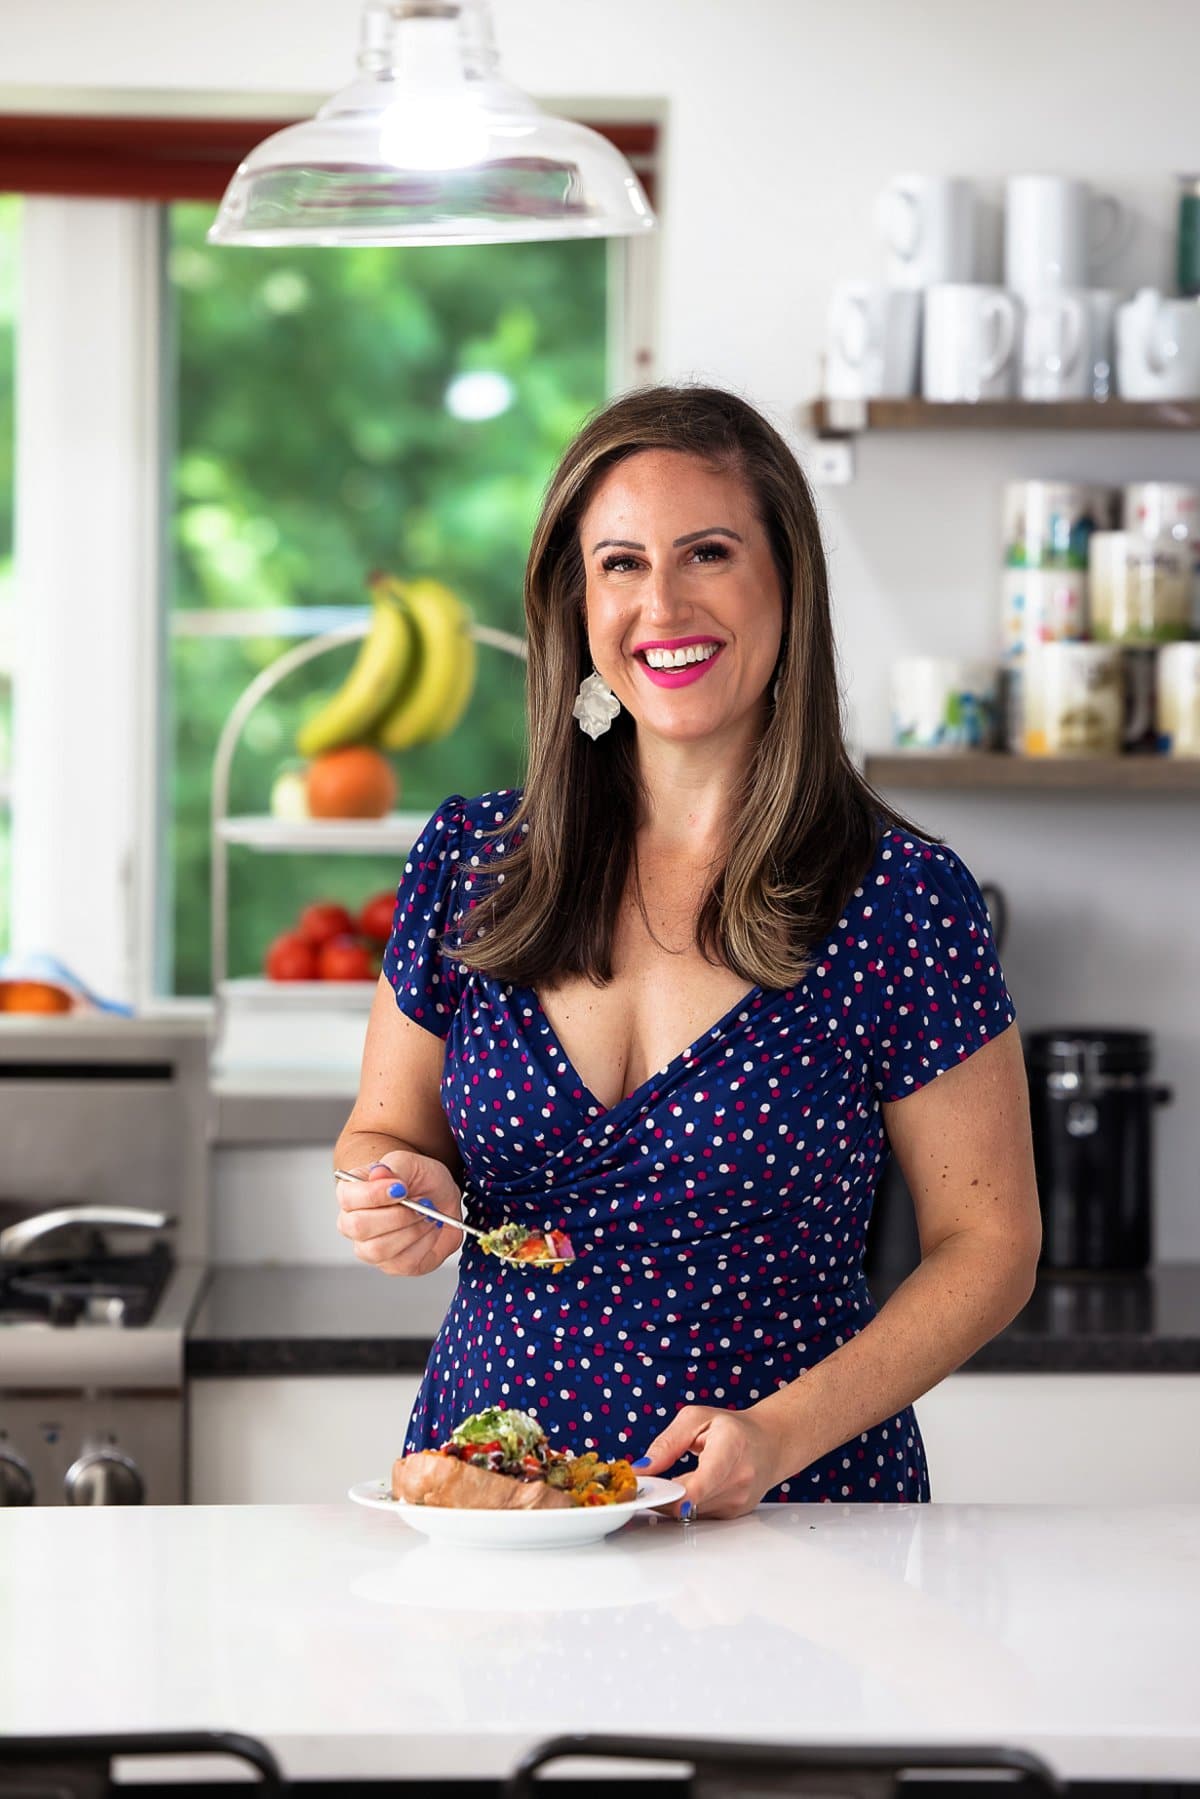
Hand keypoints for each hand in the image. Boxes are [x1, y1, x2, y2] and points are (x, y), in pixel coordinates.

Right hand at [335, 1152, 462, 1276]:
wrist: (441, 1198)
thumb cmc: (420, 1180)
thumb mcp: (411, 1163)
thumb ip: (395, 1167)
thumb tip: (379, 1173)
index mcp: (352, 1193)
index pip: (347, 1198)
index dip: (374, 1194)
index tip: (401, 1187)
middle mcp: (353, 1224)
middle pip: (358, 1227)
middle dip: (398, 1215)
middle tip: (422, 1203)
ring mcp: (369, 1249)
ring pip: (379, 1249)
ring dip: (413, 1230)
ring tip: (429, 1215)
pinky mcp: (392, 1266)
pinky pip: (404, 1263)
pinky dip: (425, 1244)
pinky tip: (430, 1229)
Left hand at [635, 1404, 783, 1521]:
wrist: (770, 1444)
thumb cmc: (733, 1428)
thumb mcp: (696, 1419)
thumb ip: (667, 1443)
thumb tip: (642, 1469)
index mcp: (731, 1446)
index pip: (706, 1478)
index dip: (679, 1494)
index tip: (656, 1496)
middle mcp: (739, 1478)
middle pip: (690, 1500)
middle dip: (661, 1494)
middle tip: (642, 1483)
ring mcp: (739, 1500)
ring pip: (690, 1512)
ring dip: (671, 1501)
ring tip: (664, 1482)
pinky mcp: (733, 1514)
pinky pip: (698, 1515)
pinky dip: (684, 1505)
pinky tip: (684, 1489)